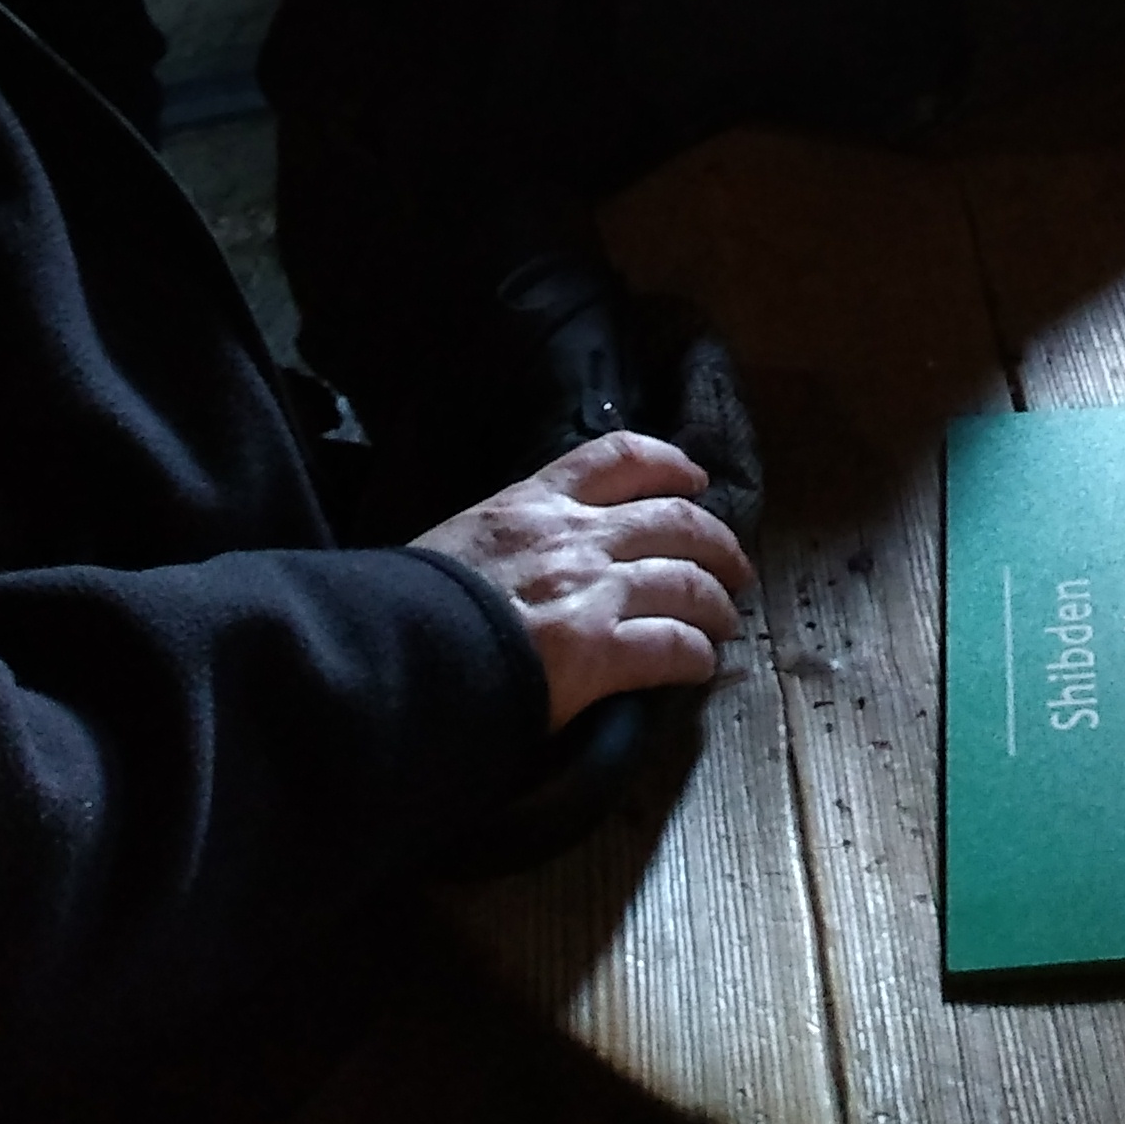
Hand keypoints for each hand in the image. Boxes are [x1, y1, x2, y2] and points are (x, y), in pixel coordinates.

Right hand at [413, 429, 751, 733]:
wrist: (389, 652)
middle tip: (735, 566)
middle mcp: (575, 535)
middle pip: (673, 520)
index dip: (668, 463)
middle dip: (715, 541)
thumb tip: (516, 569)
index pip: (617, 456)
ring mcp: (591, 591)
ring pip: (685, 582)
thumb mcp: (454, 544)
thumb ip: (502, 544)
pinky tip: (702, 667)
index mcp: (533, 501)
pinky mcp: (597, 652)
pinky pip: (670, 648)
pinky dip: (695, 655)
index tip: (694, 478)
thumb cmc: (405, 604)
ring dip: (715, 603)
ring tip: (726, 622)